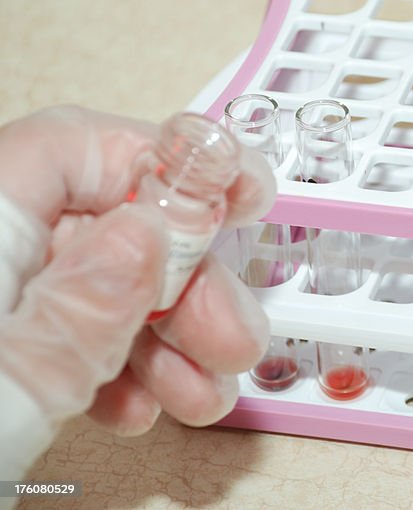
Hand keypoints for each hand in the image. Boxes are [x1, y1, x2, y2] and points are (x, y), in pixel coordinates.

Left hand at [0, 106, 273, 444]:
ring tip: (201, 392)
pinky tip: (136, 404)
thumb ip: (81, 306)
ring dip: (165, 339)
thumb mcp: (6, 386)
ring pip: (93, 286)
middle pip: (106, 227)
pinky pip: (61, 332)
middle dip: (187, 287)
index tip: (247, 197)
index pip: (83, 148)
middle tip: (233, 337)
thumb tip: (151, 236)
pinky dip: (112, 367)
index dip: (179, 165)